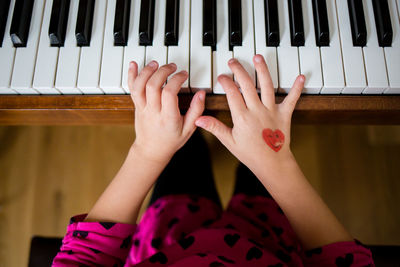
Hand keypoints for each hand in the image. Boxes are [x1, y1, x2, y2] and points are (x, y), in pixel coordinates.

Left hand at [128, 61, 205, 162]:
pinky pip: (131, 89)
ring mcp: (143, 108)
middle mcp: (153, 112)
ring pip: (139, 86)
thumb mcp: (189, 129)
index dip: (177, 79)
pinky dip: (131, 75)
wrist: (151, 150)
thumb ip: (197, 110)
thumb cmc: (171, 140)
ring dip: (146, 71)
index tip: (183, 75)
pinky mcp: (137, 106)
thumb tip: (201, 93)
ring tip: (156, 64)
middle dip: (163, 71)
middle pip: (153, 86)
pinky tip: (133, 64)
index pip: (169, 93)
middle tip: (172, 66)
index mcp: (168, 118)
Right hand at [195, 55, 304, 170]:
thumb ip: (214, 127)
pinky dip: (296, 88)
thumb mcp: (229, 141)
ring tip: (257, 57)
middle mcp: (257, 110)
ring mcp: (272, 111)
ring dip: (262, 69)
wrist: (272, 163)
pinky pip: (292, 99)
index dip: (226, 82)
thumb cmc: (251, 154)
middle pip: (246, 84)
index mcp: (242, 117)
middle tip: (233, 61)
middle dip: (239, 70)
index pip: (232, 93)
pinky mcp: (284, 114)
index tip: (222, 76)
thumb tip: (199, 120)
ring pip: (266, 85)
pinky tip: (301, 77)